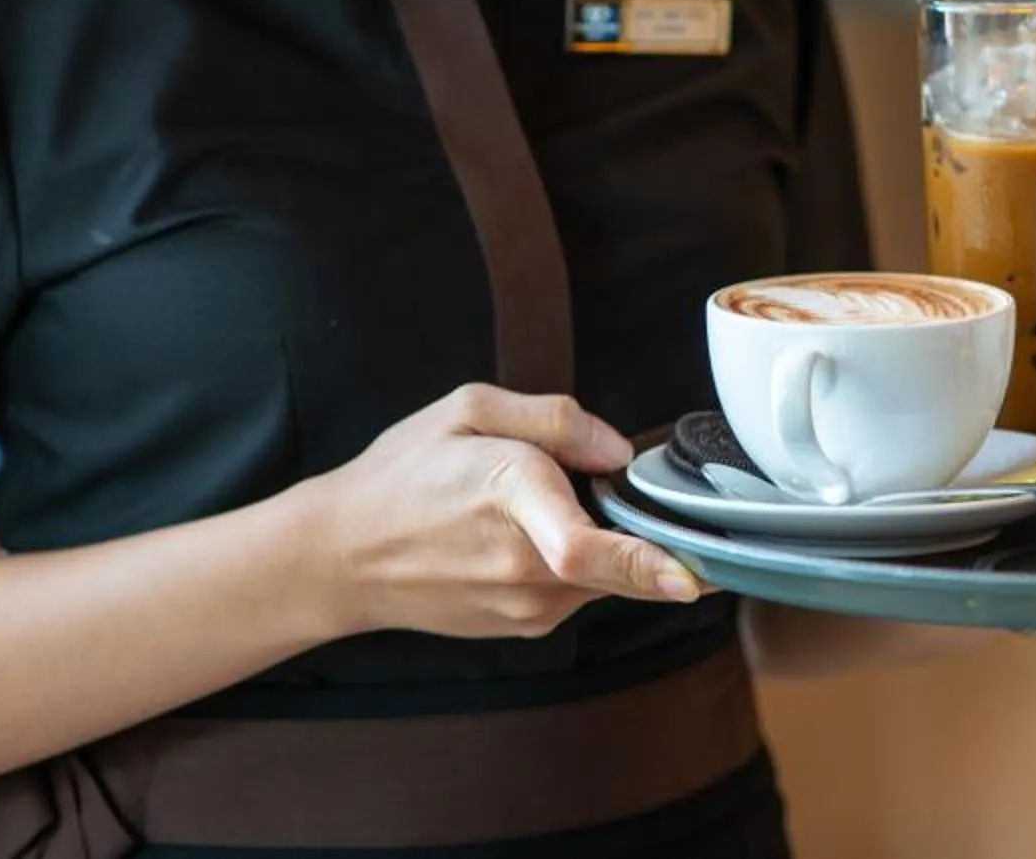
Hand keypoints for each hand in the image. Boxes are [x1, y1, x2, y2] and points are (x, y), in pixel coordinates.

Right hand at [299, 385, 705, 640]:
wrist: (343, 556)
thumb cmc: (403, 473)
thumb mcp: (467, 409)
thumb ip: (554, 418)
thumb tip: (618, 450)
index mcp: (511, 493)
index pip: (585, 546)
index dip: (646, 562)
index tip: (693, 575)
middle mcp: (524, 563)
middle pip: (617, 559)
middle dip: (638, 527)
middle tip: (602, 490)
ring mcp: (525, 604)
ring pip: (603, 573)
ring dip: (598, 541)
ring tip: (533, 507)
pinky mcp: (524, 626)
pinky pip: (577, 589)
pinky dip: (573, 562)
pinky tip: (522, 536)